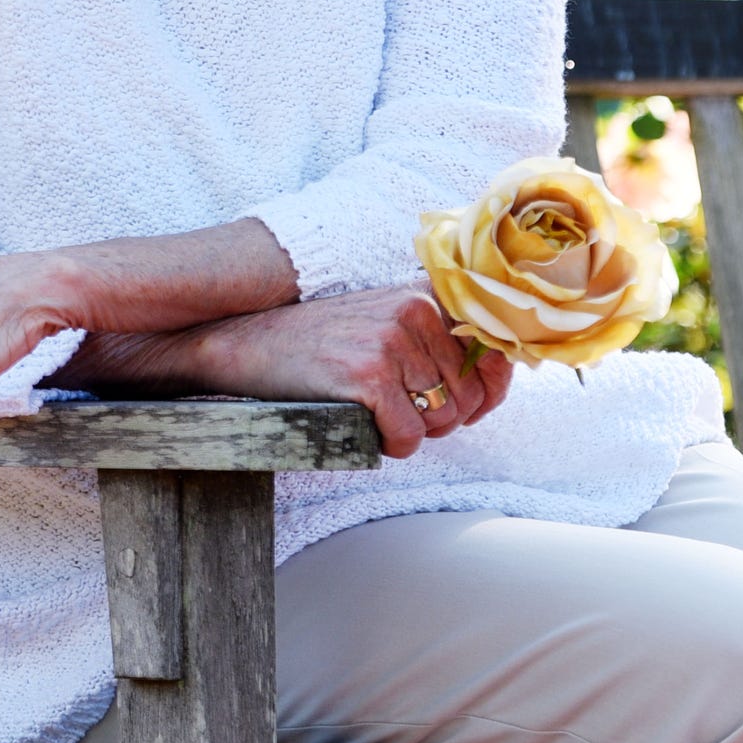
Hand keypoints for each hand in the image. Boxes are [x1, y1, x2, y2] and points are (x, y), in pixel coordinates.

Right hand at [188, 286, 510, 458]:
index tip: (457, 405)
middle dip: (436, 420)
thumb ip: (436, 339)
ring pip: (441, 422)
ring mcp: (391, 343)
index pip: (493, 357)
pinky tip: (360, 424)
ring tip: (372, 412)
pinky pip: (409, 438)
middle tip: (392, 410)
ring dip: (410, 432)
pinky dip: (388, 444)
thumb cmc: (316, 344)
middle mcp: (413, 313)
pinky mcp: (369, 378)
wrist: (243, 343)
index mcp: (423, 297)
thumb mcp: (380, 320)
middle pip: (466, 400)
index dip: (484, 394)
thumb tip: (499, 375)